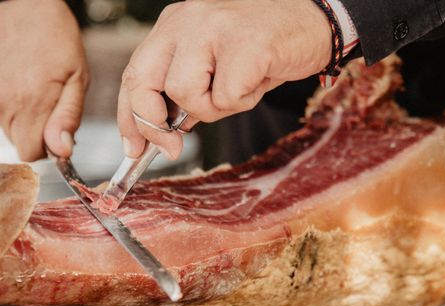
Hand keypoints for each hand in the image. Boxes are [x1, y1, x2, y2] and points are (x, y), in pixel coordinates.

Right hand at [0, 0, 88, 160]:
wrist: (15, 3)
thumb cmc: (53, 36)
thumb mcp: (77, 77)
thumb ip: (68, 118)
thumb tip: (62, 152)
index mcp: (31, 103)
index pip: (31, 154)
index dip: (46, 148)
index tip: (55, 131)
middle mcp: (3, 104)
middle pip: (18, 143)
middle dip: (35, 132)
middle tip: (47, 103)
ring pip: (6, 128)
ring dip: (21, 116)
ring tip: (30, 85)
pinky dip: (5, 103)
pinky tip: (14, 80)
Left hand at [118, 0, 331, 159]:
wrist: (314, 24)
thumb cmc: (263, 49)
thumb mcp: (213, 67)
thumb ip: (184, 93)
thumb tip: (161, 134)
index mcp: (174, 25)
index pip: (134, 74)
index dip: (130, 116)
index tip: (134, 147)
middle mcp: (186, 20)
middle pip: (142, 80)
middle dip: (152, 123)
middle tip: (171, 145)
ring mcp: (213, 27)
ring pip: (184, 93)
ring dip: (211, 108)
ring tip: (238, 89)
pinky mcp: (243, 43)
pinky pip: (225, 97)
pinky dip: (243, 101)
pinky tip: (258, 79)